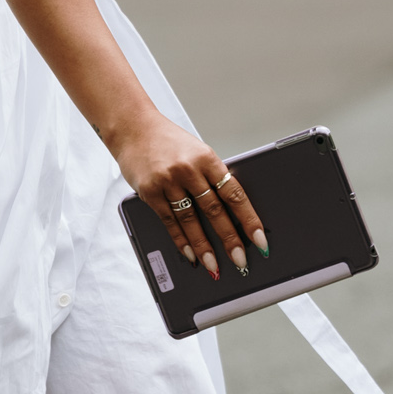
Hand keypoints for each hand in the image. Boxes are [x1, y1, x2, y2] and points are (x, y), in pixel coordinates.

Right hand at [114, 109, 268, 283]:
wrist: (134, 128)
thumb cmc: (169, 141)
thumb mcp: (197, 152)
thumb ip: (211, 177)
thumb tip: (231, 211)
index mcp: (207, 158)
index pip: (234, 194)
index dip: (249, 219)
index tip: (259, 240)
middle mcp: (188, 169)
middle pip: (214, 210)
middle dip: (229, 239)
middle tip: (240, 260)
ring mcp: (168, 181)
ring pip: (191, 220)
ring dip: (203, 246)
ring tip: (214, 265)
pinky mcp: (150, 192)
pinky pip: (169, 221)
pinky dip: (181, 240)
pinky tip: (190, 254)